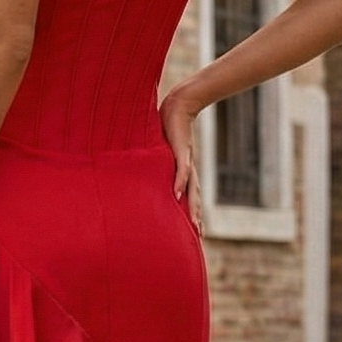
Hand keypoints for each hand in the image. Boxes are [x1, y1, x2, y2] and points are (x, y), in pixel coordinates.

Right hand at [160, 87, 203, 236]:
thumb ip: (155, 162)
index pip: (190, 196)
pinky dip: (180, 182)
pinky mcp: (183, 151)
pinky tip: (177, 195)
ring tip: (193, 224)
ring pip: (191, 189)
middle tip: (198, 235)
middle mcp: (188, 170)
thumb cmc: (169, 127)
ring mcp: (187, 161)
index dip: (192, 213)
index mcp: (184, 171)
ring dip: (192, 206)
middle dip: (195, 217)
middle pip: (193, 198)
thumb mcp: (162, 150)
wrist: (178, 106)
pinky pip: (182, 170)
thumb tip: (143, 171)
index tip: (195, 230)